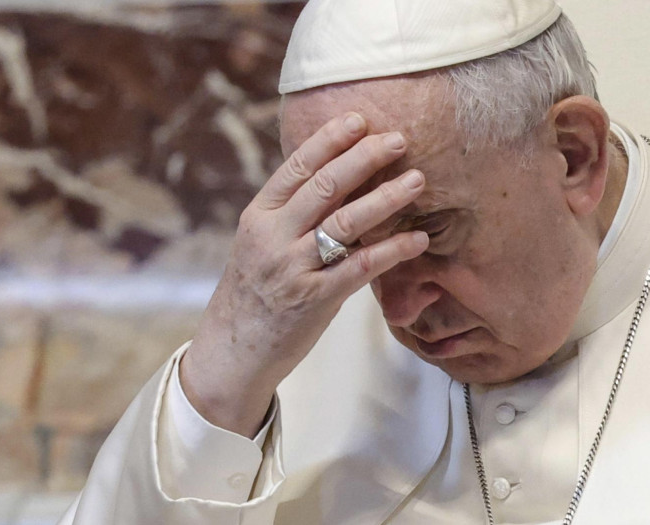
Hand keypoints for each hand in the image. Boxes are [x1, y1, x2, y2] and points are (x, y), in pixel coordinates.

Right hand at [180, 113, 428, 435]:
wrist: (232, 351)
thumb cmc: (253, 292)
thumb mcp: (259, 244)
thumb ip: (290, 214)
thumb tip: (336, 176)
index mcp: (259, 216)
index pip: (297, 166)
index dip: (330, 140)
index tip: (359, 119)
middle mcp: (273, 237)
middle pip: (325, 186)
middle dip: (365, 158)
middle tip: (399, 139)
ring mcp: (293, 268)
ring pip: (346, 222)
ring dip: (386, 198)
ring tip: (418, 180)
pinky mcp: (314, 300)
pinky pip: (359, 268)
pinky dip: (391, 251)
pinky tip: (418, 239)